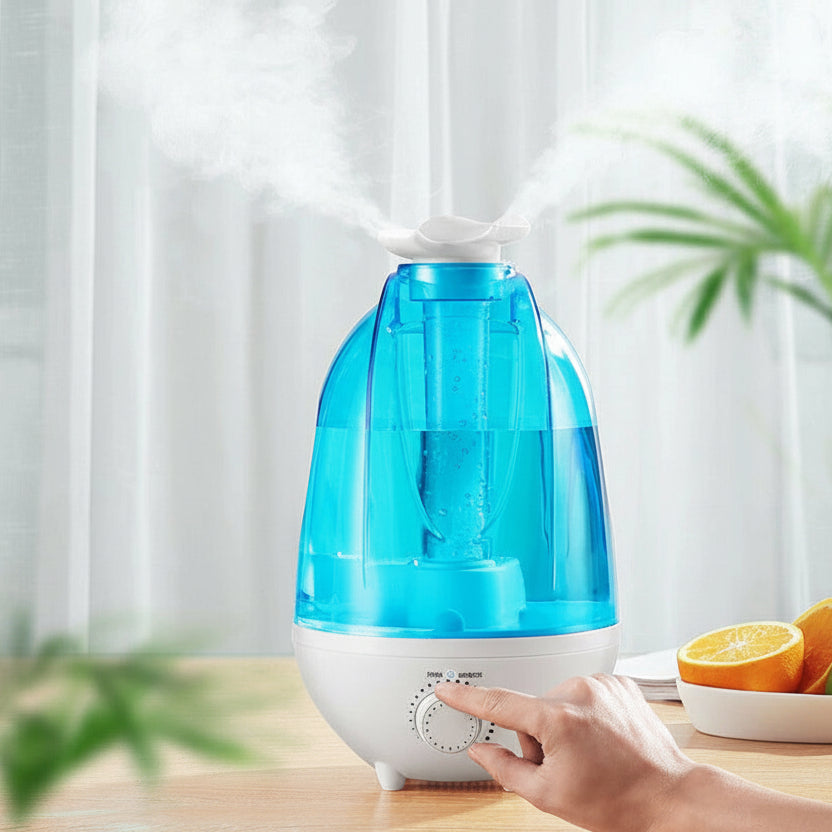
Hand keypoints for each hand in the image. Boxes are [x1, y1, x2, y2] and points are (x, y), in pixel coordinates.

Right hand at [435, 674, 693, 831]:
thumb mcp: (549, 796)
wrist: (668, 796)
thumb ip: (505, 769)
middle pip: (531, 710)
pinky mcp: (616, 682)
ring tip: (589, 755)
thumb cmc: (616, 801)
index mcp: (558, 719)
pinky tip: (602, 739)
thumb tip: (481, 750)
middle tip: (565, 766)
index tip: (446, 689)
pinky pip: (581, 694)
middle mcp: (578, 691)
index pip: (498, 702)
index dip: (466, 697)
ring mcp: (600, 684)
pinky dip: (583, 715)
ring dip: (561, 725)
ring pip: (556, 701)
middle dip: (538, 737)